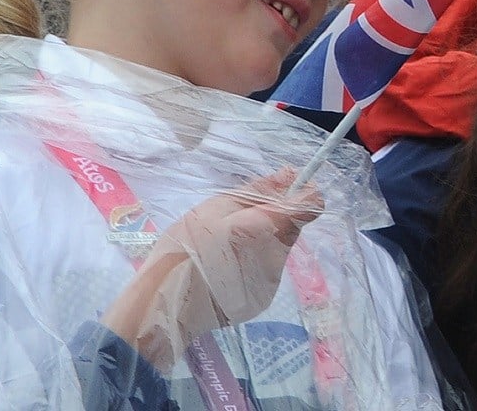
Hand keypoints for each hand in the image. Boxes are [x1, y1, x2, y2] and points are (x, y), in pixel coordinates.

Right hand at [101, 169, 321, 369]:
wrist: (165, 302)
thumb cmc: (186, 247)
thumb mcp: (215, 207)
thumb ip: (257, 190)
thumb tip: (289, 174)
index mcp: (268, 228)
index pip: (311, 205)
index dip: (303, 193)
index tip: (286, 189)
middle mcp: (278, 255)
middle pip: (292, 225)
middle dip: (273, 216)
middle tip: (235, 220)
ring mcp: (273, 280)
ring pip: (277, 247)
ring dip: (261, 240)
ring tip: (223, 247)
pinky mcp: (263, 298)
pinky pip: (266, 269)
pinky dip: (252, 262)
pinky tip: (224, 268)